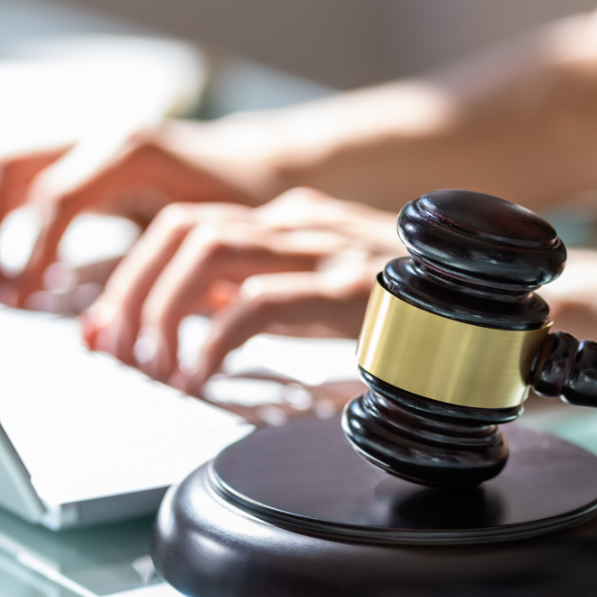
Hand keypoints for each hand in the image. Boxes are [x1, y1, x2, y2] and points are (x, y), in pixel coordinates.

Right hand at [0, 119, 284, 305]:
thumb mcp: (208, 241)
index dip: (33, 249)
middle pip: (7, 169)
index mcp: (132, 154)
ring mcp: (85, 147)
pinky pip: (18, 182)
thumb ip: (155, 277)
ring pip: (2, 170)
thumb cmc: (245, 208)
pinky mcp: (79, 165)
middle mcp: (98, 141)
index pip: (57, 197)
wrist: (263, 168)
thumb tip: (101, 332)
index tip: (25, 296)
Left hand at [81, 188, 403, 392]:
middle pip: (182, 229)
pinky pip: (256, 302)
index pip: (183, 225)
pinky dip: (214, 341)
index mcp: (284, 221)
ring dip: (164, 310)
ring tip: (155, 365)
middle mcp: (296, 222)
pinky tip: (203, 376)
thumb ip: (254, 297)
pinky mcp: (348, 287)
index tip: (105, 326)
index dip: (131, 275)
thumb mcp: (311, 295)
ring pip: (208, 252)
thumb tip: (187, 322)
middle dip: (131, 289)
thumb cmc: (402, 307)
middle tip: (115, 347)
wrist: (491, 308)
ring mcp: (323, 248)